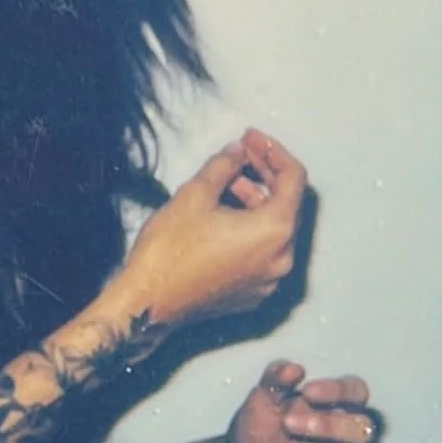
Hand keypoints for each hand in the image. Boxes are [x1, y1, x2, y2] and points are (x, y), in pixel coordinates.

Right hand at [119, 129, 305, 326]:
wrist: (147, 304)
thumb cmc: (168, 253)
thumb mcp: (195, 194)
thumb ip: (224, 165)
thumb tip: (237, 153)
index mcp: (274, 232)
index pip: (294, 178)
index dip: (273, 150)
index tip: (250, 138)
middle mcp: (281, 259)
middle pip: (287, 204)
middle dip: (265, 174)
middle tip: (241, 153)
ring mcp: (268, 280)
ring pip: (274, 229)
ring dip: (256, 201)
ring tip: (227, 183)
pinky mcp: (251, 293)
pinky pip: (262, 251)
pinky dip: (250, 228)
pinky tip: (225, 215)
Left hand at [225, 359, 382, 442]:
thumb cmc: (255, 433)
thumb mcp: (259, 402)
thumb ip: (274, 380)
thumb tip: (293, 368)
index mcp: (335, 409)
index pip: (357, 392)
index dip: (339, 391)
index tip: (307, 392)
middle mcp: (348, 440)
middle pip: (365, 429)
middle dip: (329, 426)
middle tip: (287, 424)